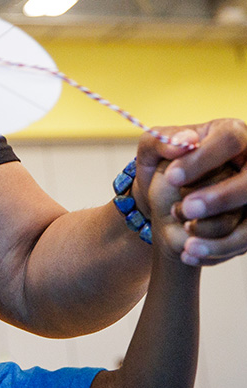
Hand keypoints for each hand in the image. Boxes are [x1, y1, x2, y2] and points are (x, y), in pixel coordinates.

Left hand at [134, 119, 246, 264]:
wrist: (166, 203)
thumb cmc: (164, 168)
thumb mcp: (151, 152)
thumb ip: (159, 142)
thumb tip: (183, 143)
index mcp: (230, 134)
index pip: (228, 140)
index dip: (203, 159)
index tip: (172, 177)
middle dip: (220, 197)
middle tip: (186, 209)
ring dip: (219, 230)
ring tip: (186, 242)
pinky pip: (246, 238)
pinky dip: (220, 248)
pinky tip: (190, 253)